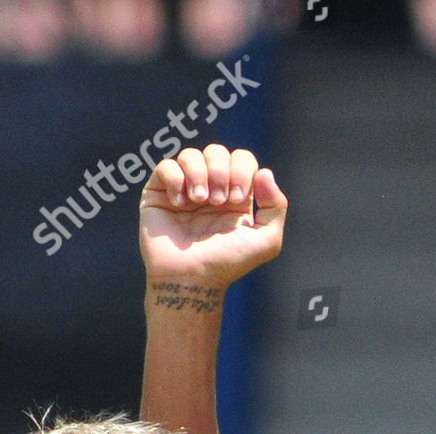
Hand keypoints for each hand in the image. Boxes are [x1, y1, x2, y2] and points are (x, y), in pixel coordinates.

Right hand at [140, 144, 286, 289]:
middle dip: (220, 171)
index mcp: (236, 195)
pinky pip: (166, 166)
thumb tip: (265, 172)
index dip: (242, 170)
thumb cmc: (227, 263)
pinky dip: (175, 179)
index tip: (237, 199)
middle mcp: (211, 189)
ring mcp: (185, 189)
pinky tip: (179, 203)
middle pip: (217, 151)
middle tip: (217, 201)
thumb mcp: (266, 241)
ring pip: (191, 155)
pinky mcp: (159, 193)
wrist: (192, 279)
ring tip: (198, 201)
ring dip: (198, 174)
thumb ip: (276, 207)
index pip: (242, 159)